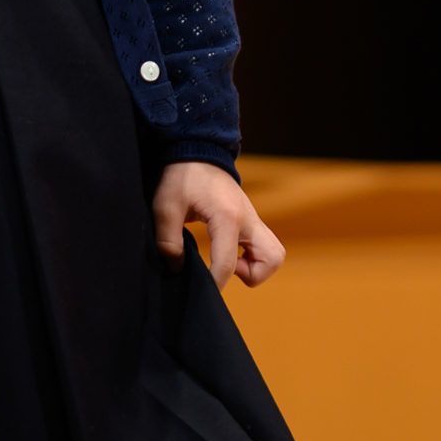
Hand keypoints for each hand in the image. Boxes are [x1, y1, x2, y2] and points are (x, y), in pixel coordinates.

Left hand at [152, 161, 285, 289]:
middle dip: (252, 275)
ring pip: (275, 254)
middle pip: (272, 259)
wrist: (196, 148)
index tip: (201, 292)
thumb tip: (176, 269)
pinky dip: (254, 257)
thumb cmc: (181, 175)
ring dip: (257, 267)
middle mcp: (248, 218)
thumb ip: (168, 241)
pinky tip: (229, 252)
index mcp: (227, 216)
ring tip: (228, 262)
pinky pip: (265, 246)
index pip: (228, 264)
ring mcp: (253, 218)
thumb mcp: (165, 207)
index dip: (215, 284)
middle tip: (226, 270)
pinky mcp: (251, 219)